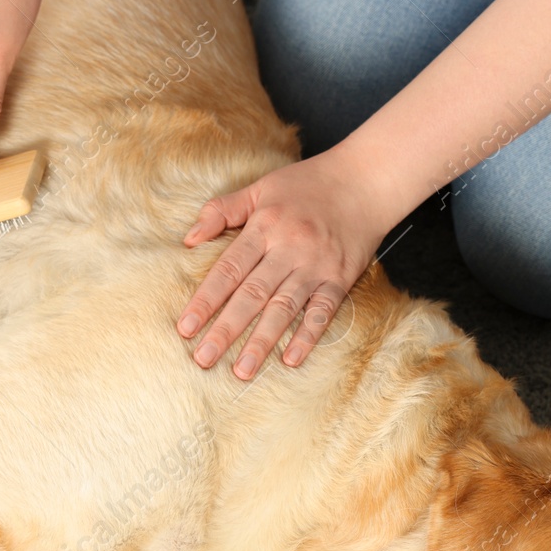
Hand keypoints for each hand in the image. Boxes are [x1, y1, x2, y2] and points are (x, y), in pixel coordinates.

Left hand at [177, 149, 395, 379]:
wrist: (365, 179)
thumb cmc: (308, 184)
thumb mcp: (261, 188)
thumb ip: (222, 210)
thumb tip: (188, 238)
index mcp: (264, 227)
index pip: (228, 270)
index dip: (205, 300)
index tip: (186, 327)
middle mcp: (288, 249)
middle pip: (251, 295)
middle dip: (225, 329)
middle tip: (203, 358)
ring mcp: (316, 266)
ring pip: (284, 308)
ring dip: (262, 341)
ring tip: (241, 370)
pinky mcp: (340, 278)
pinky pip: (322, 311)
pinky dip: (307, 336)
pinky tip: (291, 359)